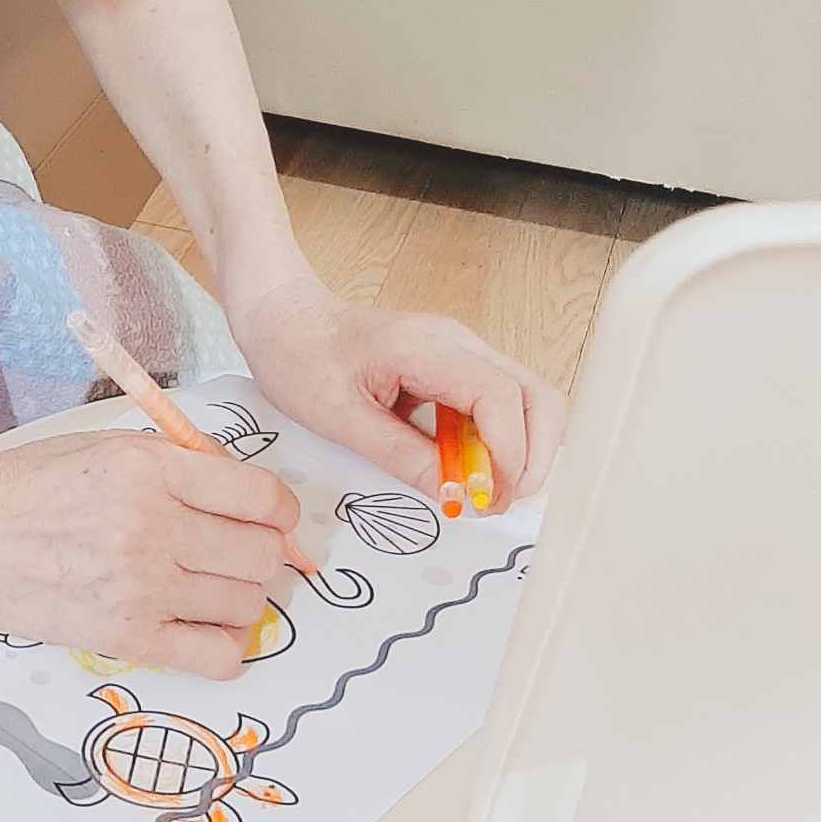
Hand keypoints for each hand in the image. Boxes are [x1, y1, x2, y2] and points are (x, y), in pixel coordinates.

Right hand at [0, 429, 300, 681]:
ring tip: (205, 588)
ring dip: (239, 598)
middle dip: (259, 553)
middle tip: (230, 553)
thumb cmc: (30, 488)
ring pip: (248, 604)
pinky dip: (225, 647)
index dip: (278, 510)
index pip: (264, 497)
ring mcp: (142, 587)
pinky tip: (200, 627)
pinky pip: (218, 658)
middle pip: (263, 555)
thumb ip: (182, 465)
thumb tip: (252, 500)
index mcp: (152, 469)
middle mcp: (154, 527)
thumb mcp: (108, 447)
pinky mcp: (127, 637)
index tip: (266, 517)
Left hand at [233, 275, 565, 511]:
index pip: (501, 397)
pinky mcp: (457, 368)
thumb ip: (400, 456)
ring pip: (526, 403)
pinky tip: (462, 468)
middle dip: (530, 457)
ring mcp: (462, 353)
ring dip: (516, 453)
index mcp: (426, 347)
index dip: (507, 455)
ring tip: (477, 490)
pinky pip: (498, 407)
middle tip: (492, 502)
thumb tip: (453, 494)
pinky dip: (495, 444)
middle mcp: (458, 343)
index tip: (486, 498)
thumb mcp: (339, 419)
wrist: (285, 319)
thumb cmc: (300, 357)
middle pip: (535, 398)